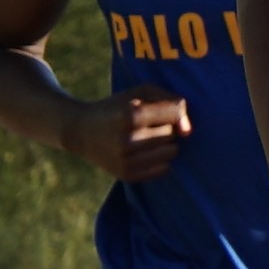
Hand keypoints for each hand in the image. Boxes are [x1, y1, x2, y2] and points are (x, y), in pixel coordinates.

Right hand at [68, 92, 187, 181]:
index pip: (176, 113)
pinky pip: (164, 169)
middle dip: (164, 127)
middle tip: (143, 125)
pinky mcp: (127, 175)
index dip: (170, 110)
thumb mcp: (140, 92)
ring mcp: (126, 160)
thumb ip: (172, 101)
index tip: (155, 109)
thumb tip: (188, 132)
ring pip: (172, 152)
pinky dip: (158, 159)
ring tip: (143, 138)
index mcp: (129, 115)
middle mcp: (127, 140)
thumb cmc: (117, 107)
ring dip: (164, 144)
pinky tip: (141, 152)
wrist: (80, 131)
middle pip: (172, 134)